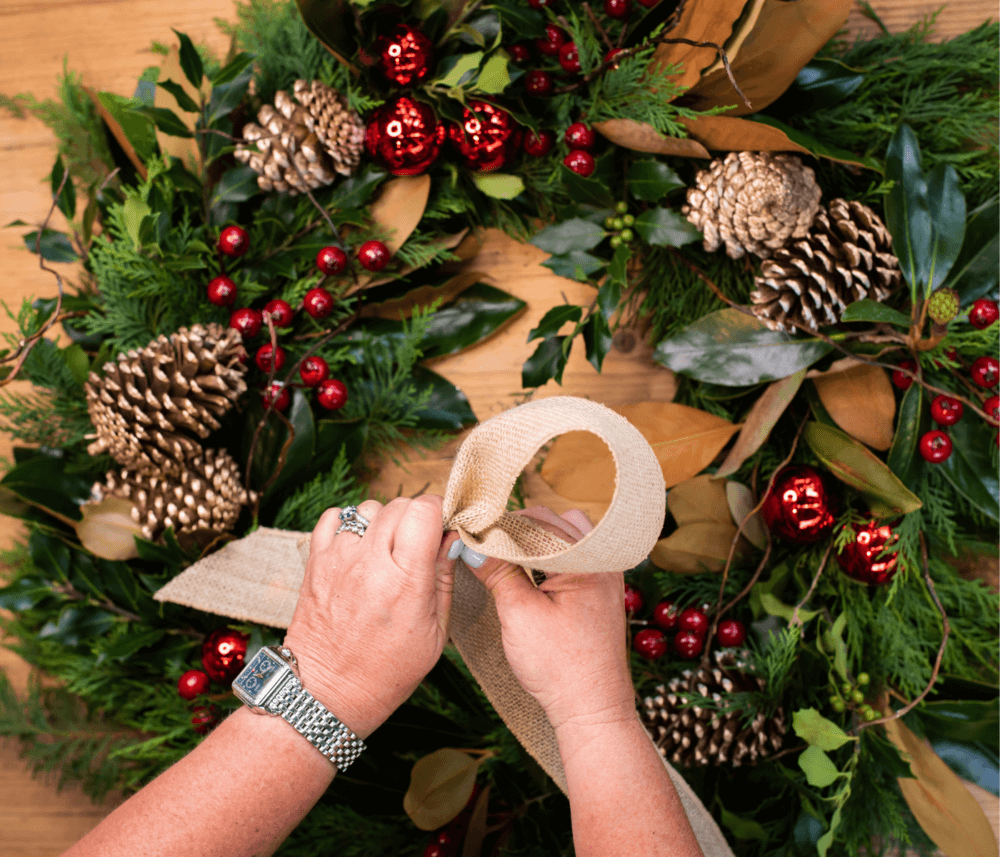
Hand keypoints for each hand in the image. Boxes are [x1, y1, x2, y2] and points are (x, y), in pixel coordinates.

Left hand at [283, 496, 457, 737]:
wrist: (326, 692)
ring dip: (383, 521)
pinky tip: (359, 547)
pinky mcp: (316, 561)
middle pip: (400, 504)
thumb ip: (444, 579)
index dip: (439, 512)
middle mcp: (370, 564)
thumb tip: (453, 538)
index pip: (424, 511)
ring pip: (368, 508)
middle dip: (416, 516)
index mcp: (405, 582)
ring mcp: (339, 559)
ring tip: (387, 550)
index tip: (443, 528)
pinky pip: (334, 516)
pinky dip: (349, 523)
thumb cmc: (385, 671)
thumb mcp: (435, 633)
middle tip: (419, 543)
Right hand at [467, 507, 634, 732]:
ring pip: (564, 535)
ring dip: (534, 540)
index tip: (472, 533)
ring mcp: (605, 574)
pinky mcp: (601, 590)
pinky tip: (529, 572)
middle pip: (551, 522)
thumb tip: (470, 544)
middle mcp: (602, 559)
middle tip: (484, 543)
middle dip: (515, 529)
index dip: (499, 525)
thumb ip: (497, 572)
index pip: (535, 520)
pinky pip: (574, 556)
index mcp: (585, 559)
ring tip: (505, 556)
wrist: (592, 708)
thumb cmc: (560, 667)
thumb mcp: (519, 614)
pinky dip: (549, 556)